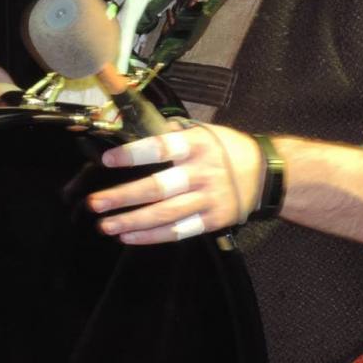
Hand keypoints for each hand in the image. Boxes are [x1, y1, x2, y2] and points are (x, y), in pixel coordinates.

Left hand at [88, 123, 263, 244]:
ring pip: (165, 214)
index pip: (160, 148)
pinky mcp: (214, 220)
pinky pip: (179, 231)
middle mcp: (202, 173)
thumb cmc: (227, 149)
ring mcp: (209, 199)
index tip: (107, 160)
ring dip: (132, 221)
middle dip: (123, 197)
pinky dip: (152, 236)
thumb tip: (136, 126)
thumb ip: (174, 132)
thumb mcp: (205, 131)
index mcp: (197, 145)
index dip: (133, 154)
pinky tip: (128, 236)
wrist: (268, 175)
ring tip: (104, 225)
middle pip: (158, 188)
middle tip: (95, 204)